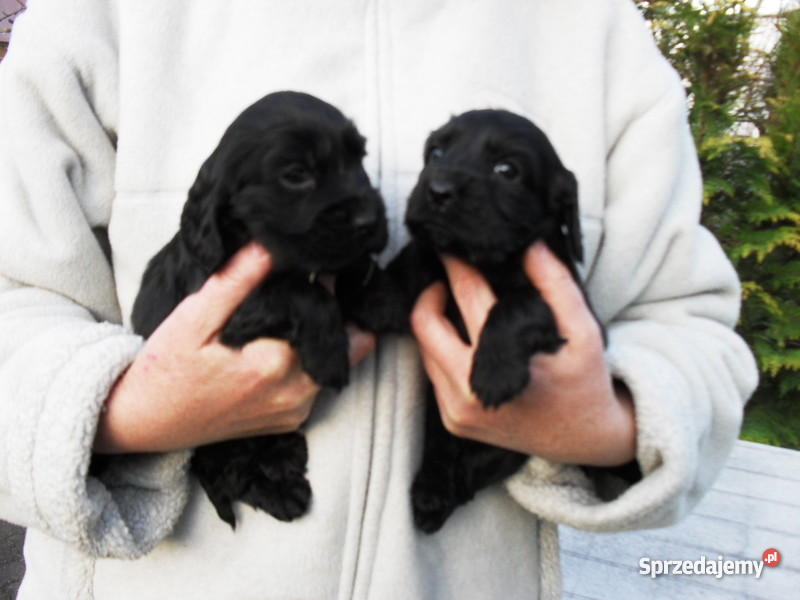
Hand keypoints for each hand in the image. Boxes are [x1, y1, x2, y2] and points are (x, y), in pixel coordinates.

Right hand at [94, 242, 374, 453]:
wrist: (147, 422)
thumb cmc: (166, 368)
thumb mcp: (194, 318)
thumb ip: (236, 281)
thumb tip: (270, 247)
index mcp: (274, 363)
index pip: (324, 313)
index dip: (324, 287)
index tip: (317, 268)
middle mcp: (294, 393)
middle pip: (343, 342)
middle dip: (335, 313)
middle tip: (316, 288)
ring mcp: (294, 412)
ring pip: (334, 365)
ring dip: (325, 338)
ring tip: (302, 312)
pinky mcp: (289, 422)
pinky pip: (317, 386)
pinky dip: (312, 363)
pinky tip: (288, 344)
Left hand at [410, 242, 635, 465]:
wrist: (583, 440)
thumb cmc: (584, 381)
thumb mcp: (583, 330)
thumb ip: (556, 284)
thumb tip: (530, 245)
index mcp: (498, 364)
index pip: (467, 297)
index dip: (458, 266)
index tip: (452, 248)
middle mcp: (468, 391)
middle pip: (425, 325)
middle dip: (432, 293)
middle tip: (448, 277)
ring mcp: (456, 411)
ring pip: (424, 351)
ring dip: (435, 324)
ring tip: (456, 304)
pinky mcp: (453, 423)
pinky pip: (433, 376)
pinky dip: (441, 353)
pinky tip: (462, 340)